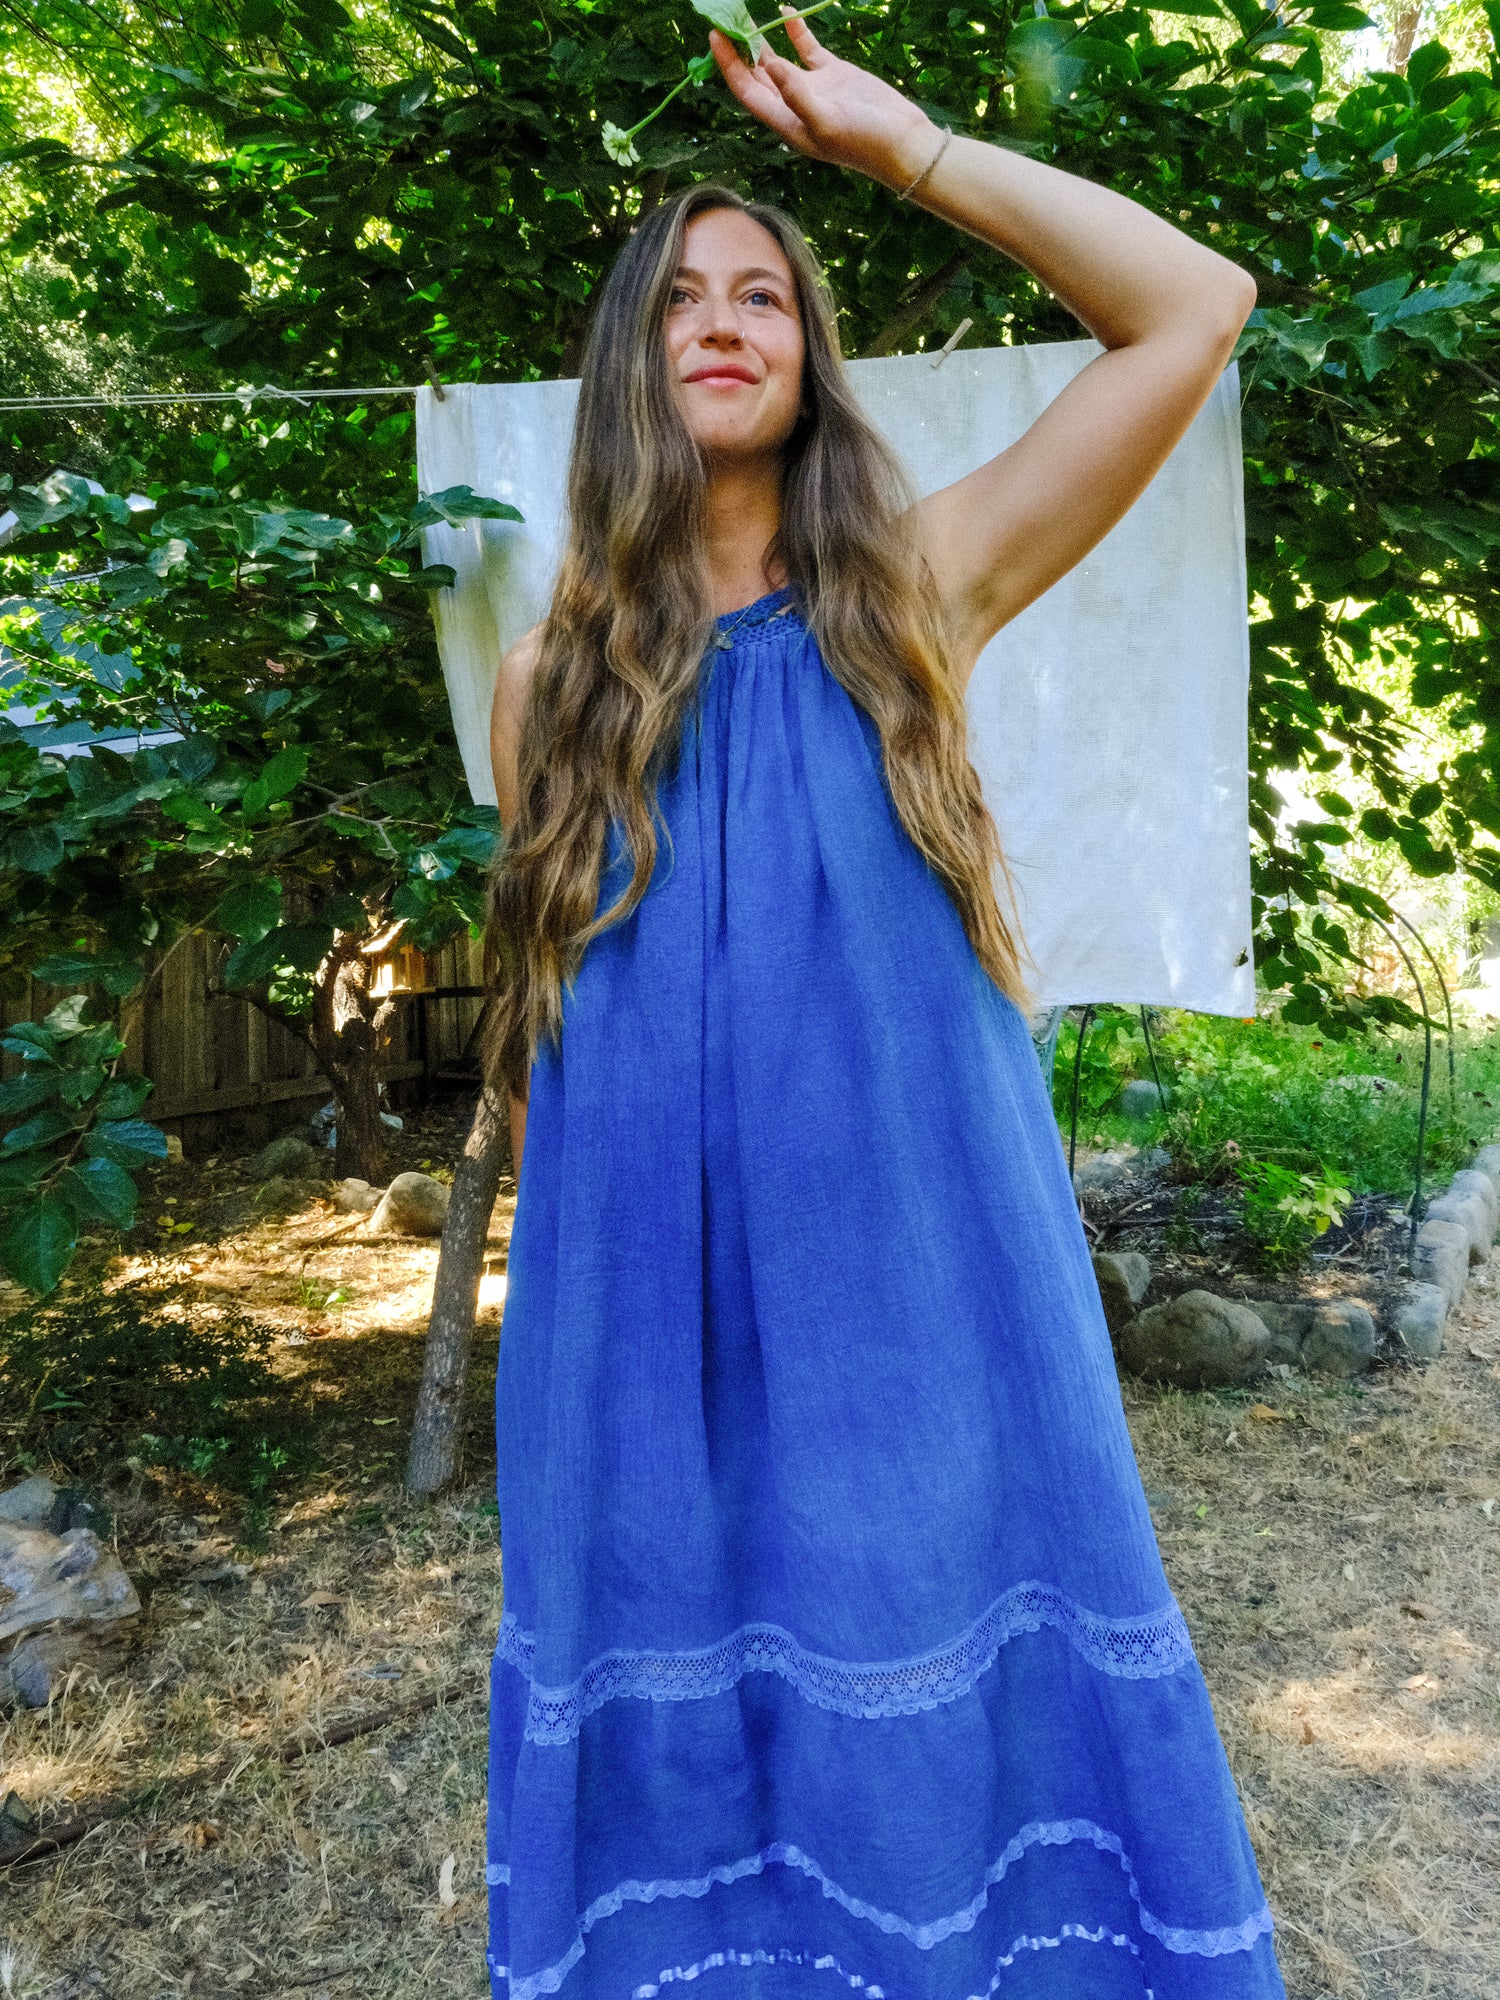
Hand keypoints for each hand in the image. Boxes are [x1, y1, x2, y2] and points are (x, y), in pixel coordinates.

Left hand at [708, 12, 937, 190]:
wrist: (902, 142)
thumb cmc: (864, 143)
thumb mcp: (826, 123)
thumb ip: (796, 96)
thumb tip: (770, 66)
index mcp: (786, 123)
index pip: (748, 92)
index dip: (730, 66)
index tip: (715, 37)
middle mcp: (794, 106)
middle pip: (756, 75)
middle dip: (739, 50)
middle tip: (726, 19)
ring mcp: (813, 89)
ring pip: (778, 60)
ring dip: (762, 39)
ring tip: (745, 14)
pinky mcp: (833, 75)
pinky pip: (807, 49)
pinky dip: (795, 32)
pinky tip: (783, 11)